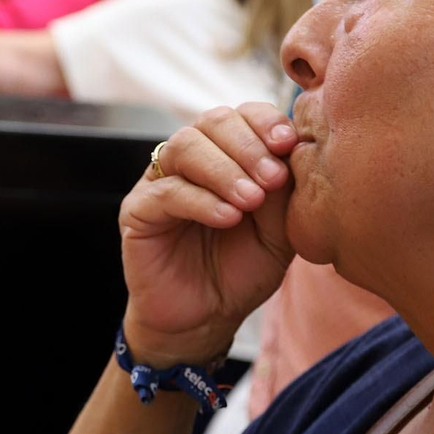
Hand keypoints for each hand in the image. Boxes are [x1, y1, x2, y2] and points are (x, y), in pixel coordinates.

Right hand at [119, 103, 298, 366]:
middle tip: (272, 179)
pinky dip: (201, 201)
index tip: (288, 144)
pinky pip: (166, 191)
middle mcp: (192, 160)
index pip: (242, 115)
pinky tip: (228, 218)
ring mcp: (160, 181)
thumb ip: (285, 192)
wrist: (206, 318)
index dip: (264, 122)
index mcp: (227, 155)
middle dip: (247, 145)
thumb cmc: (242, 271)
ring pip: (185, 147)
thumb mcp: (279, 231)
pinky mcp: (137, 210)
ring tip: (251, 201)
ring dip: (224, 170)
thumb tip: (295, 152)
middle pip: (212, 122)